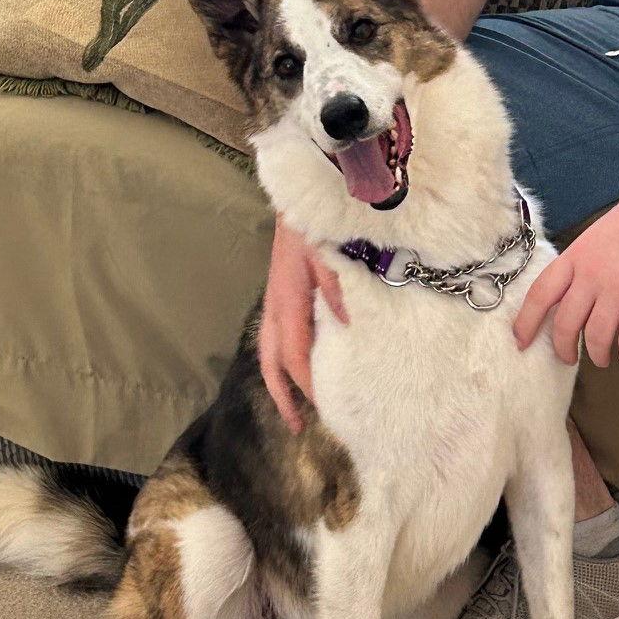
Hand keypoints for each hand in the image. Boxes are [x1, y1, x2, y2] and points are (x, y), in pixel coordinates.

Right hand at [259, 217, 347, 432]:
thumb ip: (339, 289)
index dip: (308, 385)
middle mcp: (276, 306)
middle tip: (298, 426)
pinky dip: (285, 357)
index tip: (324, 408)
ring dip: (280, 380)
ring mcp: (276, 300)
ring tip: (293, 405)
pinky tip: (302, 363)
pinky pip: (278, 335)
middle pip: (273, 361)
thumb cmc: (316, 220)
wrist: (300, 191)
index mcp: (287, 302)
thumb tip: (348, 327)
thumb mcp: (330, 252)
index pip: (296, 356)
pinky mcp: (282, 292)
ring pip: (271, 350)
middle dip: (283, 395)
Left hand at [514, 168, 618, 366]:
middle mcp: (592, 276)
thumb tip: (572, 292)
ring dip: (598, 354)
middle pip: (565, 323)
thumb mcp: (599, 234)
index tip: (520, 341)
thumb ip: (582, 263)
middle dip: (563, 348)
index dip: (526, 322)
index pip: (540, 295)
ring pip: (596, 336)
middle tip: (567, 358)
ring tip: (603, 358)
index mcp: (576, 257)